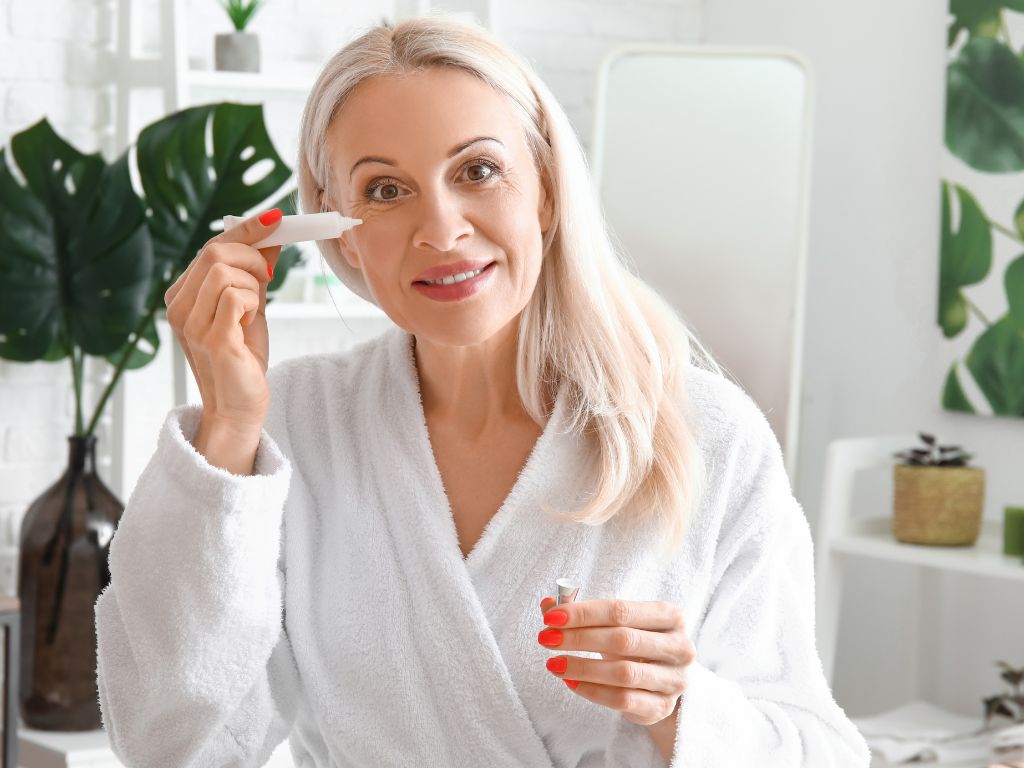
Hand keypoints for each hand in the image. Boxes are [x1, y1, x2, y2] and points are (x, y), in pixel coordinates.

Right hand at [163, 209, 282, 434]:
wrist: (239, 407)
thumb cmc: (243, 359)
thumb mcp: (251, 308)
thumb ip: (255, 275)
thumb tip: (271, 239)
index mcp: (182, 296)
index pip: (210, 246)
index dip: (245, 229)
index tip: (275, 218)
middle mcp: (178, 307)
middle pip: (215, 250)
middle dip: (253, 255)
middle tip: (268, 278)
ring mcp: (191, 323)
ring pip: (224, 269)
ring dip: (252, 283)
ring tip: (255, 308)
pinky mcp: (212, 338)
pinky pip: (236, 297)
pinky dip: (252, 303)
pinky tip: (249, 323)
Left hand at [538, 596, 692, 726]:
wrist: (663, 680)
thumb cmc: (636, 643)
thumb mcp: (616, 623)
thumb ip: (582, 613)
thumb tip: (547, 604)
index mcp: (671, 616)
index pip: (621, 610)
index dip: (583, 613)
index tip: (551, 617)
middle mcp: (679, 647)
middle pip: (622, 640)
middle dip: (578, 638)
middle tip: (546, 638)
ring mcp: (674, 680)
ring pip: (622, 674)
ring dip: (581, 668)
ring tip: (553, 664)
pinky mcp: (662, 707)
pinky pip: (622, 701)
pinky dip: (592, 691)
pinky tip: (570, 683)